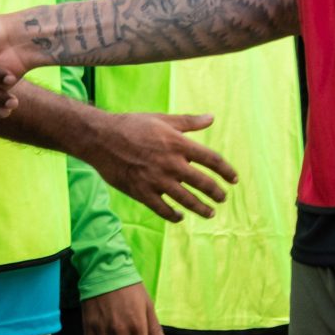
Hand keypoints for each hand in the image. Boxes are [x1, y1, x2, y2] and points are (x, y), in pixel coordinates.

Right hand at [85, 111, 236, 221]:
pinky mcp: (141, 192)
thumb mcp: (162, 119)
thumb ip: (189, 122)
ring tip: (210, 213)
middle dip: (216, 193)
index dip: (226, 171)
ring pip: (186, 199)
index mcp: (178, 143)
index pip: (212, 159)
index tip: (234, 179)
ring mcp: (156, 180)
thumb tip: (212, 118)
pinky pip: (162, 209)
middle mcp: (170, 163)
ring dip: (201, 208)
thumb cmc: (132, 125)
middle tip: (222, 199)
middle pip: (203, 182)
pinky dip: (173, 215)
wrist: (100, 138)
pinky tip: (179, 216)